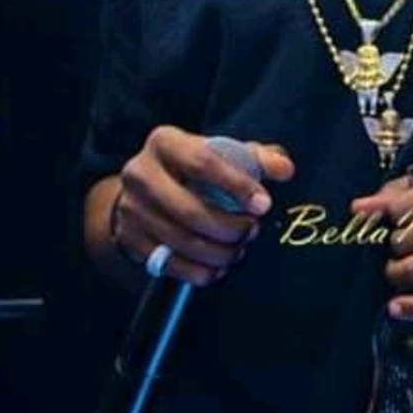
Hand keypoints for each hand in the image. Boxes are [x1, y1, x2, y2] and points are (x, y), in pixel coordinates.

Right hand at [112, 125, 293, 285]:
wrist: (145, 185)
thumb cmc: (194, 166)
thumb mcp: (222, 151)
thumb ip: (258, 157)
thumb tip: (285, 169)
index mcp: (165, 142)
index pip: (203, 163)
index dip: (237, 185)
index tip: (264, 205)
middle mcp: (140, 172)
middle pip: (189, 209)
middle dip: (229, 227)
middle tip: (252, 231)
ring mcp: (130, 208)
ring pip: (180, 240)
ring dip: (217, 252)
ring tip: (239, 249)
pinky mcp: (127, 238)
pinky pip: (167, 263)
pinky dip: (197, 271)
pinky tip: (218, 267)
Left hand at [352, 159, 412, 320]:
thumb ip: (407, 186)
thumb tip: (358, 208)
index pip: (401, 207)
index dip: (386, 216)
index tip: (388, 219)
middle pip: (405, 239)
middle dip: (396, 243)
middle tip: (404, 242)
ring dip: (399, 270)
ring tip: (402, 266)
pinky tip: (396, 306)